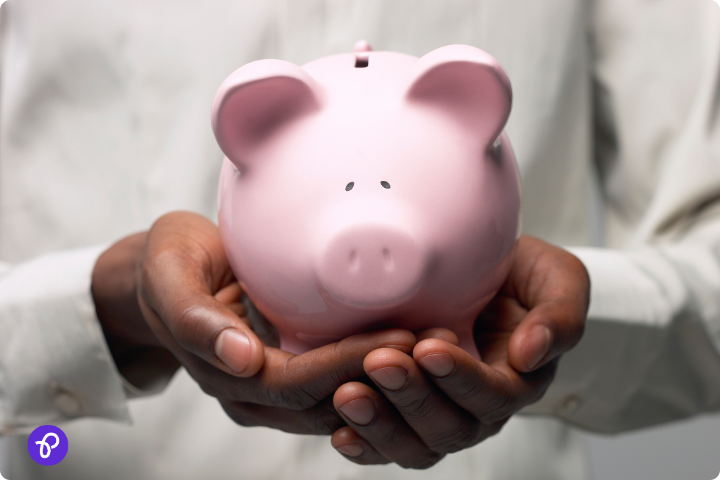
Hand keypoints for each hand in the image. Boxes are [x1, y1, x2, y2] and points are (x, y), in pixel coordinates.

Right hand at [92, 211, 415, 433]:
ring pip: (341, 404)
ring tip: (438, 346)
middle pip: (327, 401)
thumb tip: (239, 359)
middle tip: (437, 342)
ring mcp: (274, 390)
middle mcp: (252, 393)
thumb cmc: (169, 264)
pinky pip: (341, 387)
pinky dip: (376, 373)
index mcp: (224, 373)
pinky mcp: (293, 373)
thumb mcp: (171, 275)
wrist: (165, 273)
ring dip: (389, 381)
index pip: (297, 384)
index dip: (348, 365)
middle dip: (383, 375)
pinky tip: (412, 347)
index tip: (400, 338)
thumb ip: (195, 317)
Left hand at [329, 236, 588, 467]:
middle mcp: (477, 407)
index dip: (462, 378)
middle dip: (414, 396)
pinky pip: (387, 444)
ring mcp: (439, 413)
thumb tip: (531, 354)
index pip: (493, 396)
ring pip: (416, 444)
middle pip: (450, 427)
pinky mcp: (404, 412)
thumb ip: (559, 314)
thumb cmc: (518, 273)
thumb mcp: (555, 278)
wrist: (480, 269)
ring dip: (381, 423)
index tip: (430, 347)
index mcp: (516, 380)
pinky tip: (341, 431)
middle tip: (381, 362)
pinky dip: (365, 443)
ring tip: (348, 393)